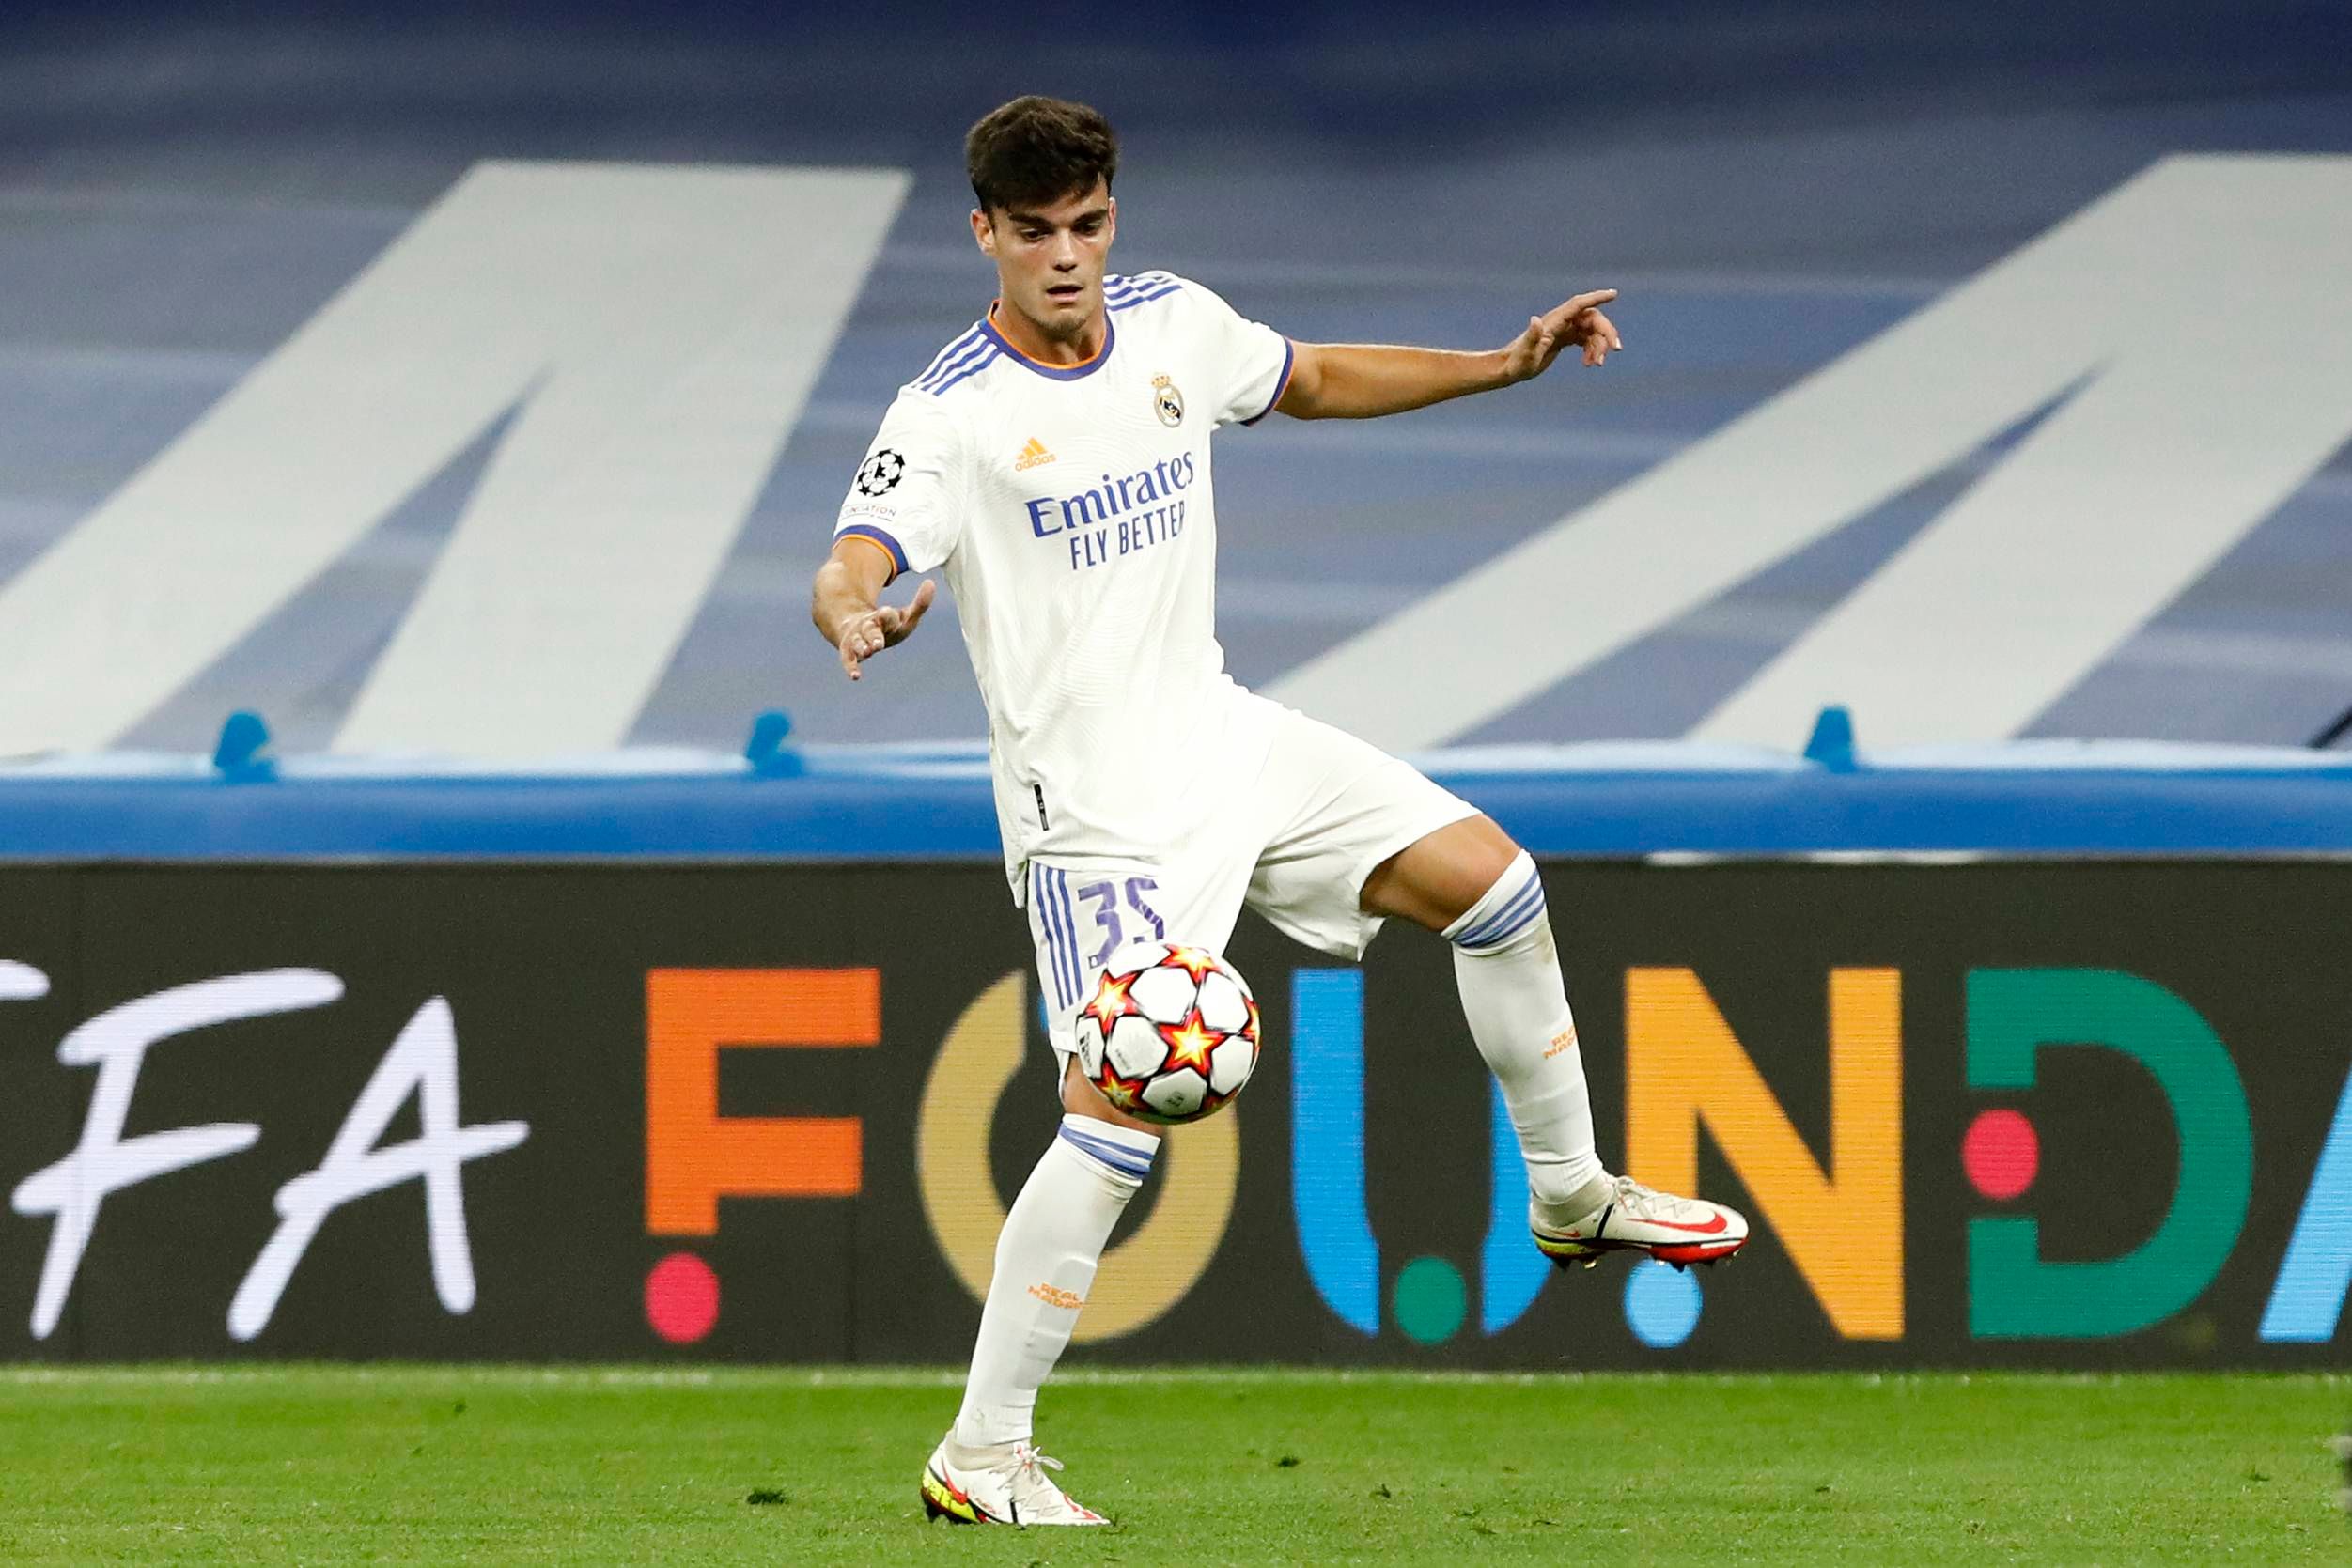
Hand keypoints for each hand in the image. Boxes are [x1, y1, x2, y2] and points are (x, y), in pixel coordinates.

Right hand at [835, 578, 936, 680]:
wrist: (856, 626)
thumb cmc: (887, 625)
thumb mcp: (905, 616)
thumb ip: (920, 603)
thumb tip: (932, 582)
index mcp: (883, 618)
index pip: (887, 617)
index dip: (887, 616)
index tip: (887, 612)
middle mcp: (868, 627)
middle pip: (871, 630)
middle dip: (875, 634)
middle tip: (879, 641)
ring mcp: (857, 639)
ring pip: (858, 643)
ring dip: (862, 647)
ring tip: (868, 652)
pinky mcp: (848, 651)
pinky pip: (848, 660)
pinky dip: (850, 668)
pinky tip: (855, 677)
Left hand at [1500, 289, 1622, 381]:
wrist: (1508, 369)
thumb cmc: (1516, 363)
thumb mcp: (1525, 353)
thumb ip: (1532, 337)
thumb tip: (1535, 320)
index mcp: (1553, 322)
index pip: (1578, 305)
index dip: (1596, 298)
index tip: (1613, 294)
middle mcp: (1560, 322)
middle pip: (1591, 319)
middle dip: (1606, 332)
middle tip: (1615, 350)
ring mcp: (1562, 330)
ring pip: (1591, 330)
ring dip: (1599, 345)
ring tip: (1595, 365)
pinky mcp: (1563, 339)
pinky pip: (1585, 339)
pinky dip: (1591, 350)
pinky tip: (1589, 364)